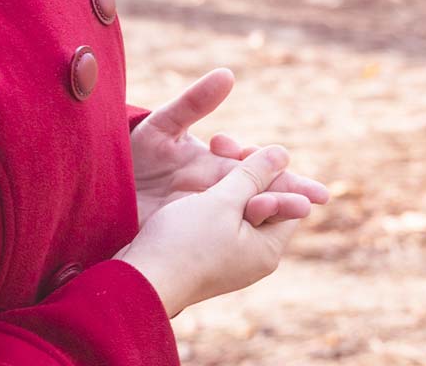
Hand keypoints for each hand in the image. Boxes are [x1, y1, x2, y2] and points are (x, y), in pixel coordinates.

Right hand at [117, 144, 304, 317]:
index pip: (287, 200)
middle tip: (223, 146)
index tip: (244, 148)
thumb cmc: (183, 242)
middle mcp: (254, 258)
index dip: (270, 169)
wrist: (138, 280)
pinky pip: (219, 221)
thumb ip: (253, 175)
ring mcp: (230, 261)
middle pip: (262, 202)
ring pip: (238, 209)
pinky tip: (193, 182)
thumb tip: (282, 152)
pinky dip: (213, 199)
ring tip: (209, 155)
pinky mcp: (207, 258)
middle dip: (246, 172)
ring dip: (227, 182)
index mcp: (267, 248)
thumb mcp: (223, 201)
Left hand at [131, 68, 328, 226]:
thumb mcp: (161, 127)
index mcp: (216, 165)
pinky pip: (230, 239)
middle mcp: (218, 192)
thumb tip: (228, 74)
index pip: (258, 165)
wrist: (97, 194)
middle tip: (316, 197)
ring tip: (298, 212)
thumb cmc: (129, 157)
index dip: (276, 165)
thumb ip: (193, 103)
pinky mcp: (195, 237)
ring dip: (275, 213)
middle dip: (289, 192)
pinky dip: (251, 237)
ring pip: (252, 217)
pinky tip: (261, 238)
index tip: (285, 160)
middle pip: (264, 193)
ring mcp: (208, 217)